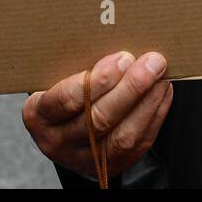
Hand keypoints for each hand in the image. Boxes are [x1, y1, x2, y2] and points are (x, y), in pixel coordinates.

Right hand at [22, 50, 173, 178]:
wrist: (67, 126)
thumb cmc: (66, 89)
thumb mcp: (58, 76)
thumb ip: (79, 64)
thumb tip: (119, 36)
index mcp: (39, 114)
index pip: (65, 100)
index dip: (97, 81)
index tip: (122, 58)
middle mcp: (58, 141)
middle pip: (97, 119)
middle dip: (130, 88)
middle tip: (151, 62)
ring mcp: (85, 158)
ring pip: (122, 136)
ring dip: (147, 102)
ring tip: (160, 75)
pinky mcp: (112, 165)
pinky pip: (139, 142)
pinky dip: (155, 114)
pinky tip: (162, 91)